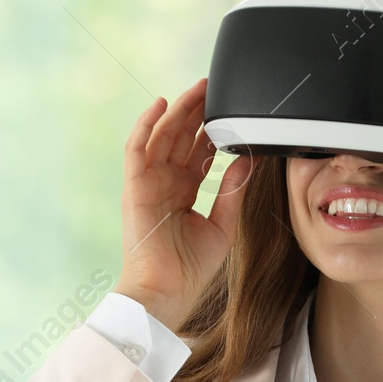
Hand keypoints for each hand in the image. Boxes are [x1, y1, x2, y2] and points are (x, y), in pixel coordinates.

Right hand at [114, 77, 253, 329]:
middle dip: (197, 112)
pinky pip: (137, 147)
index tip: (229, 112)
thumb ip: (234, 190)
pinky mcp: (134, 186)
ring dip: (179, 110)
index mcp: (183, 193)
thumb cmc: (190, 270)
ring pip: (162, 135)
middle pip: (181, 138)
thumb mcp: (223, 225)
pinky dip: (146, 124)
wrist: (166, 292)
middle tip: (214, 89)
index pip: (198, 153)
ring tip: (198, 89)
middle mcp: (165, 183)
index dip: (211, 131)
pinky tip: (161, 104)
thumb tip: (248, 159)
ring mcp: (148, 183)